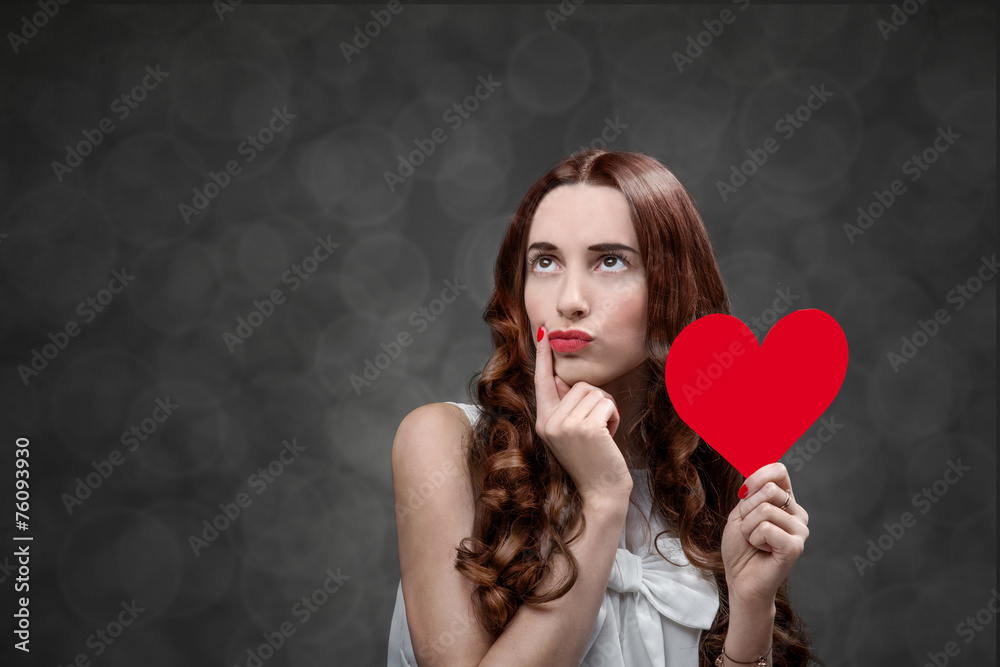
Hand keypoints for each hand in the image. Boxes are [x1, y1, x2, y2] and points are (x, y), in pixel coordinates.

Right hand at [533, 326, 631, 502]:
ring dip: (606, 410)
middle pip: (579, 384)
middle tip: (596, 430)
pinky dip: (613, 416)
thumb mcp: (570, 432)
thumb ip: (564, 406)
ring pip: (594, 392)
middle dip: (596, 401)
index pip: (542, 381)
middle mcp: (548, 421)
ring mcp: (565, 425)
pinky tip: (608, 437)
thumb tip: (559, 376)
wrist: (601, 492)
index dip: (542, 355)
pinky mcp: (584, 428)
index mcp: (543, 421)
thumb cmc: (592, 461)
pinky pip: (606, 402)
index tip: (543, 331)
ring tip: (602, 434)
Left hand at [721, 462, 808, 609]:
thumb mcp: (740, 513)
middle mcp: (798, 514)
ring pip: (764, 509)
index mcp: (786, 502)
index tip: (743, 491)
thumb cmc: (740, 547)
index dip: (757, 475)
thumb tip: (753, 469)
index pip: (778, 470)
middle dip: (747, 509)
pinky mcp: (795, 546)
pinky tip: (762, 550)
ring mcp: (800, 530)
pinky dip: (754, 538)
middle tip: (748, 528)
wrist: (740, 580)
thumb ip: (750, 492)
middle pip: (768, 489)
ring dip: (747, 527)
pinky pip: (766, 528)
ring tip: (754, 542)